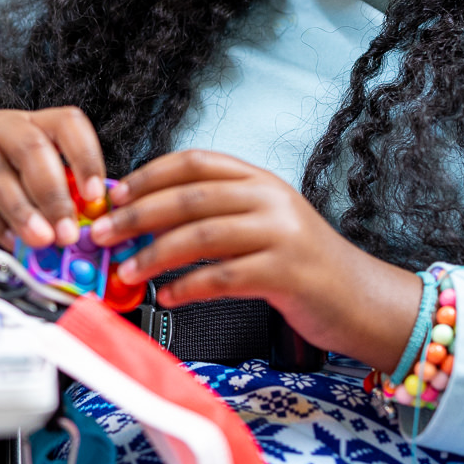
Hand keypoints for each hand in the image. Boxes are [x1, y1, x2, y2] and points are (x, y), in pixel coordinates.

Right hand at [0, 108, 106, 249]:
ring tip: (39, 240)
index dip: (87, 157)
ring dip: (22, 211)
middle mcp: (2, 124)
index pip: (68, 124)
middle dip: (54, 195)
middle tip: (66, 232)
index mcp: (30, 124)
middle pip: (34, 148)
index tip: (95, 196)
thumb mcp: (14, 173)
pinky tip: (3, 238)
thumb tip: (82, 231)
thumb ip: (44, 195)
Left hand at [88, 149, 422, 369]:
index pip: (194, 163)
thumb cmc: (303, 266)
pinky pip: (223, 278)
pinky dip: (187, 288)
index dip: (148, 175)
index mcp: (259, 181)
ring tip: (124, 272)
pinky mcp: (285, 274)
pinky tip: (167, 298)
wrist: (362, 300)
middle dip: (136, 215)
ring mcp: (280, 235)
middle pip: (189, 197)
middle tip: (101, 234)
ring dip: (153, 255)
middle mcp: (270, 199)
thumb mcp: (264, 224)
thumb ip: (216, 215)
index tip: (112, 193)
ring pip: (201, 236)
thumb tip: (147, 218)